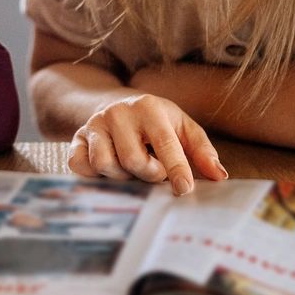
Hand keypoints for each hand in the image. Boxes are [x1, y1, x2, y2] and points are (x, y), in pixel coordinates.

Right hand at [68, 94, 225, 194]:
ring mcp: (94, 124)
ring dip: (122, 176)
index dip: (176, 169)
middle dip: (148, 174)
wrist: (115, 105)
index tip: (185, 189)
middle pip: (133, 160)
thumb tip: (218, 176)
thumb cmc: (156, 122)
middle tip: (155, 171)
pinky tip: (109, 169)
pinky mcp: (76, 138)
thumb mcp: (182, 128)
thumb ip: (201, 151)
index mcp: (148, 107)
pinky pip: (80, 166)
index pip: (164, 143)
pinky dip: (94, 175)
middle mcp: (118, 112)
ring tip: (131, 168)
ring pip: (105, 165)